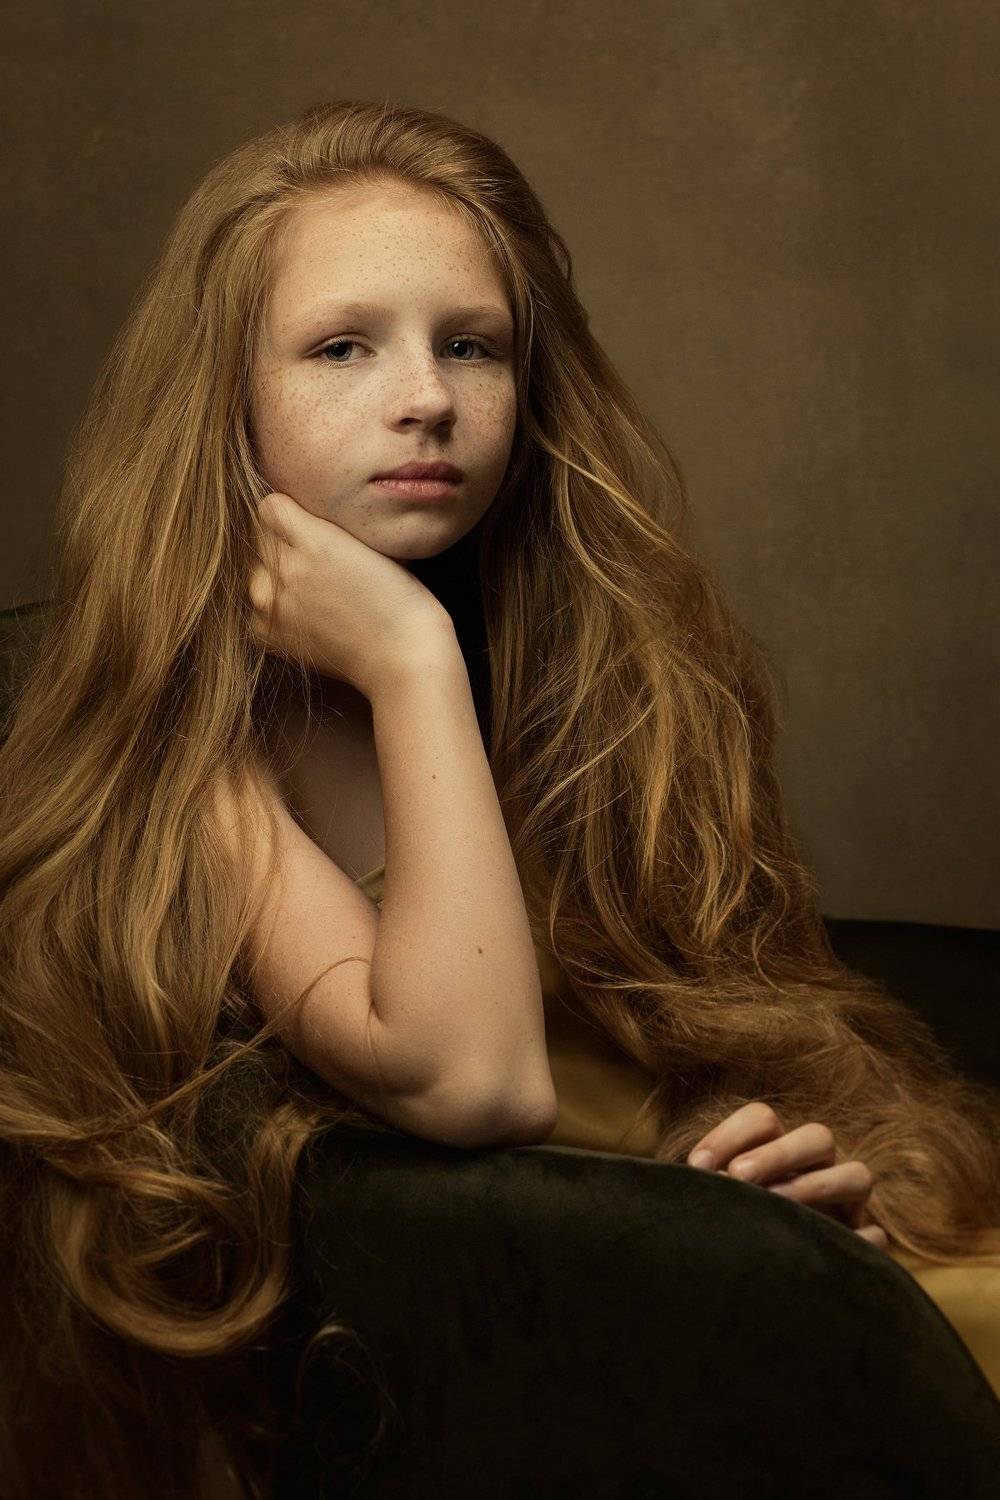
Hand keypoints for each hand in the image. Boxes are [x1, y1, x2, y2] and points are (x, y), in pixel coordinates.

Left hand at [248, 491, 452, 698]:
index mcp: (312, 542)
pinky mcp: (264, 632)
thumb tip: (287, 505)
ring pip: (254, 570)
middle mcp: (284, 572)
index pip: (270, 506)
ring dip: (274, 573)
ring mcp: (269, 606)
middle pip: (259, 537)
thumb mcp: (370, 540)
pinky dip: (273, 605)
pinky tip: (305, 613)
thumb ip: (323, 519)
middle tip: (319, 562)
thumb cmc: (396, 597)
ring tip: (313, 590)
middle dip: (282, 542)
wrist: (400, 658)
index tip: (310, 524)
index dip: (292, 512)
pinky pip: (255, 604)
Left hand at [686, 1100, 888, 1250]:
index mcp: (776, 1151)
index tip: (697, 1166)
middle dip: (778, 1153)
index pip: (763, 1120)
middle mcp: (817, 1170)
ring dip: (818, 1185)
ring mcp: (847, 1205)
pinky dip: (860, 1240)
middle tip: (738, 1176)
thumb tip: (702, 1177)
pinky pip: (874, 1236)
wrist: (760, 1294)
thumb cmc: (727, 1233)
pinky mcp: (862, 1245)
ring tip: (777, 1206)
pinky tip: (829, 1249)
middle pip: (818, 1136)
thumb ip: (709, 1189)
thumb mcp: (714, 1206)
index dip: (731, 1134)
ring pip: (857, 1174)